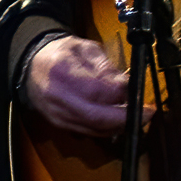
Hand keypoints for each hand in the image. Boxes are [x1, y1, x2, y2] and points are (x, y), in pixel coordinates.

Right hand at [24, 36, 153, 135]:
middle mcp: (58, 96)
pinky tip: (119, 121)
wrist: (33, 66)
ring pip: (94, 129)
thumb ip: (106, 67)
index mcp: (63, 71)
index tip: (137, 91)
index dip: (121, 94)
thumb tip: (125, 85)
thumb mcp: (85, 48)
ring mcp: (57, 114)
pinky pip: (88, 132)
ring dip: (120, 126)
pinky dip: (107, 129)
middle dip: (126, 118)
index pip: (97, 90)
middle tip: (148, 113)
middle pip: (97, 116)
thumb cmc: (61, 54)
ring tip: (137, 116)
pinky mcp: (59, 124)